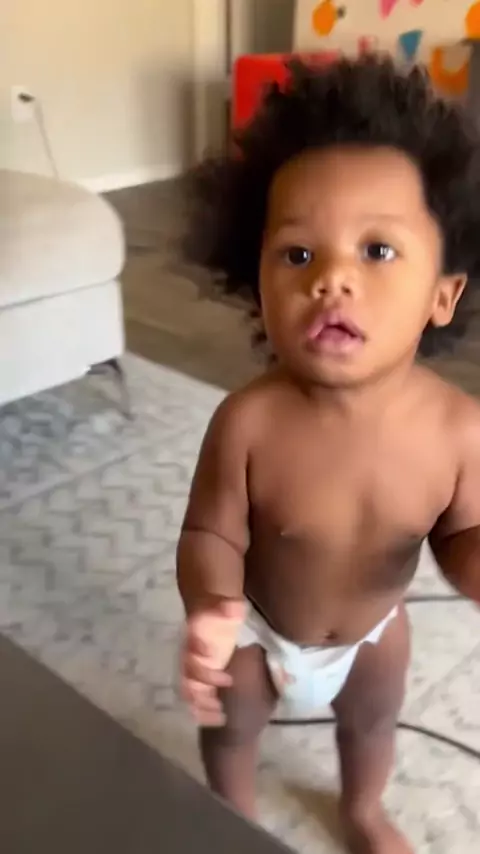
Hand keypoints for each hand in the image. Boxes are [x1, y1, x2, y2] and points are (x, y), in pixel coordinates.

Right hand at [180, 597, 245, 726]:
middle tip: (223, 692)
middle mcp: (189, 657)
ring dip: (202, 707)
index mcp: (193, 639)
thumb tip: (234, 606)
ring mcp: (193, 672)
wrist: (209, 618)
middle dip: (202, 687)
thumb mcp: (224, 606)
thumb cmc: (218, 614)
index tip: (212, 658)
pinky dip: (204, 714)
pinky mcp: (201, 683)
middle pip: (188, 676)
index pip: (191, 650)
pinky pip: (196, 702)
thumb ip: (227, 607)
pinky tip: (219, 721)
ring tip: (221, 716)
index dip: (198, 655)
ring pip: (190, 693)